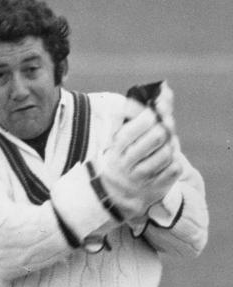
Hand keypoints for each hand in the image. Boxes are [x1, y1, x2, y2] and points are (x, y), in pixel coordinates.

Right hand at [93, 96, 178, 218]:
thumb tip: (165, 89)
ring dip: (170, 146)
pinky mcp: (155, 188)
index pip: (137, 127)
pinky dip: (174, 162)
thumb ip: (141, 117)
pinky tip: (166, 161)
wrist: (112, 197)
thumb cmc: (120, 161)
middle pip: (156, 138)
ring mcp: (141, 178)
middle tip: (163, 129)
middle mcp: (126, 165)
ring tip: (164, 146)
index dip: (150, 117)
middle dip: (164, 129)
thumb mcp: (120, 142)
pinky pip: (174, 170)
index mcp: (115, 150)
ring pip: (166, 154)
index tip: (153, 114)